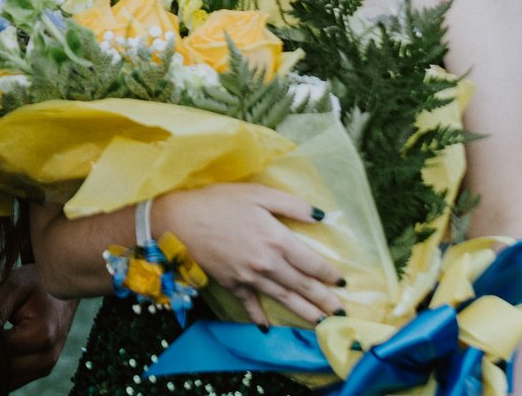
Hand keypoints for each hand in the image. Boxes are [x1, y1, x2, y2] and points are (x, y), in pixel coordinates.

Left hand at [0, 263, 77, 388]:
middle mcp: (47, 358)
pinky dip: (4, 363)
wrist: (60, 286)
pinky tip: (4, 341)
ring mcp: (46, 367)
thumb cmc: (36, 283)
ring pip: (7, 376)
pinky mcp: (42, 369)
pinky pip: (15, 377)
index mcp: (42, 336)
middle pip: (2, 367)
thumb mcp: (13, 286)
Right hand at [159, 183, 344, 325]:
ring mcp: (250, 278)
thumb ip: (290, 204)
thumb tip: (320, 215)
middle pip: (302, 286)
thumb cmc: (219, 201)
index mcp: (276, 239)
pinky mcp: (232, 285)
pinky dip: (259, 317)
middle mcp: (268, 264)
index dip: (329, 273)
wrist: (180, 221)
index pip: (311, 262)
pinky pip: (251, 305)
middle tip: (341, 312)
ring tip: (322, 323)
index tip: (342, 281)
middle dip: (324, 300)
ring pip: (284, 299)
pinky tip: (267, 327)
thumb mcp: (257, 193)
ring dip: (305, 313)